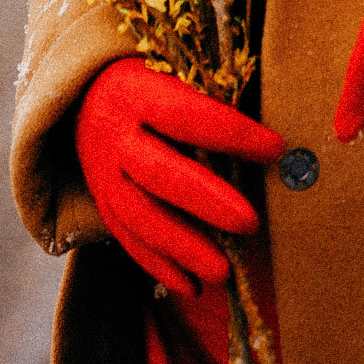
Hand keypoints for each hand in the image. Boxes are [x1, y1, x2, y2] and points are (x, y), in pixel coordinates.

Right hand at [75, 58, 282, 296]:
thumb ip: (215, 103)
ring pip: (140, 217)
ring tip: (224, 273)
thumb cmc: (153, 87)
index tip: (276, 149)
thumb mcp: (174, 76)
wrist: (86, 99)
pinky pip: (128, 241)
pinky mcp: (102, 204)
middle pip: (160, 174)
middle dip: (206, 202)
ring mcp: (104, 175)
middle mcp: (117, 136)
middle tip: (249, 223)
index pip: (188, 115)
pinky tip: (192, 286)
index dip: (232, 133)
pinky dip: (160, 266)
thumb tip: (278, 145)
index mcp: (140, 94)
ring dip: (184, 248)